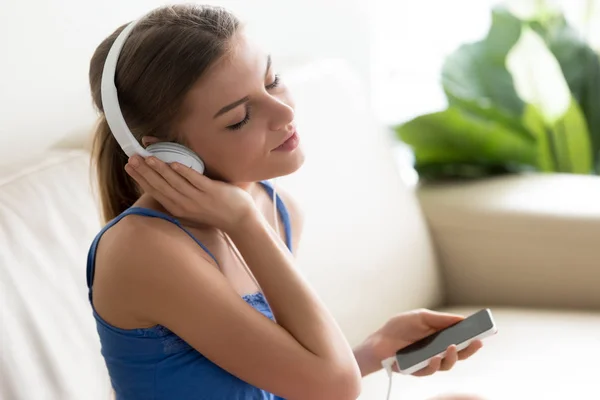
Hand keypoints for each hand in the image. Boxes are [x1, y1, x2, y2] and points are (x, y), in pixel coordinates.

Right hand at [124, 155, 255, 231]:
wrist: (239, 220)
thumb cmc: (214, 211)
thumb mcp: (191, 207)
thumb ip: (178, 195)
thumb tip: (164, 179)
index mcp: (177, 208)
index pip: (154, 191)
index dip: (140, 178)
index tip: (128, 166)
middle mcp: (185, 205)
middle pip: (160, 186)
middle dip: (144, 172)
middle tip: (132, 158)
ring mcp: (198, 199)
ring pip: (175, 183)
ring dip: (160, 170)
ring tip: (148, 158)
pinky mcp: (212, 192)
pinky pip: (196, 181)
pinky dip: (185, 172)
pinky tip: (174, 164)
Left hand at [353, 309, 482, 376]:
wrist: (378, 340)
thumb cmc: (399, 327)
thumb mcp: (421, 317)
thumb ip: (441, 319)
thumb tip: (462, 319)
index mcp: (440, 338)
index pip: (462, 339)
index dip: (474, 337)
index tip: (488, 332)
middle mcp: (438, 351)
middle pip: (460, 354)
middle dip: (470, 349)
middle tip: (478, 342)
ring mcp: (428, 362)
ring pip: (447, 365)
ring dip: (453, 357)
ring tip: (453, 346)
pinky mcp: (417, 370)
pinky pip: (429, 370)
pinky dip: (434, 363)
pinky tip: (434, 356)